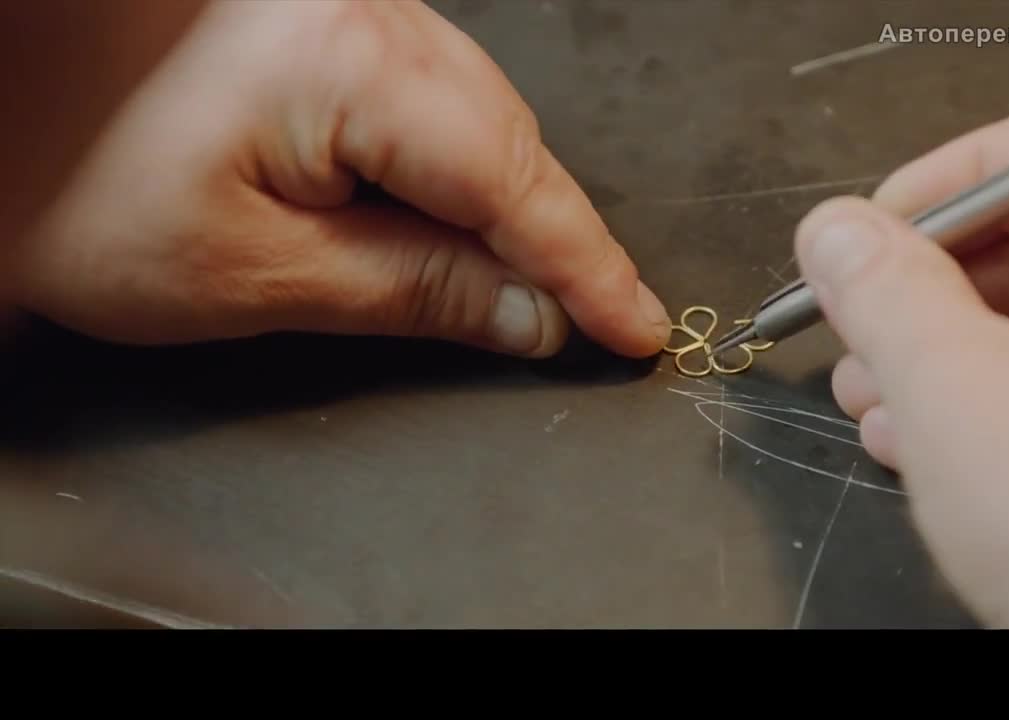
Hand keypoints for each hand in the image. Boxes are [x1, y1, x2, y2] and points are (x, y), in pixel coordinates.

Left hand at [9, 0, 670, 357]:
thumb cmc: (71, 183)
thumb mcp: (256, 271)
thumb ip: (413, 290)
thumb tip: (529, 315)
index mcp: (347, 63)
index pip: (513, 181)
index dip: (585, 266)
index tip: (634, 325)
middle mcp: (359, 13)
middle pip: (507, 138)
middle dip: (554, 235)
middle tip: (591, 320)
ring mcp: (343, 8)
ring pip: (474, 113)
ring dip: (506, 203)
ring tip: (526, 285)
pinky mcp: (319, 22)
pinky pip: (426, 94)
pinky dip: (453, 165)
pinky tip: (450, 217)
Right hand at [794, 95, 1008, 627]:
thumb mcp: (950, 390)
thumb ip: (882, 288)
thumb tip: (834, 228)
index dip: (943, 177)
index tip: (869, 233)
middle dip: (928, 280)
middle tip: (856, 327)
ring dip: (946, 346)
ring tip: (874, 402)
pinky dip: (997, 393)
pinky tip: (925, 444)